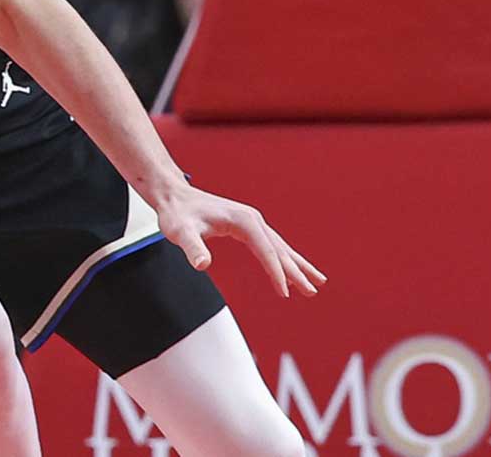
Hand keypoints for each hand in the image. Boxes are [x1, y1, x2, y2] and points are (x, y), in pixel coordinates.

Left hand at [151, 183, 325, 296]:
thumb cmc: (177, 214)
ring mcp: (252, 222)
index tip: (284, 292)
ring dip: (297, 265)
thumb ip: (192, 248)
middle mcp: (252, 219)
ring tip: (316, 282)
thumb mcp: (181, 232)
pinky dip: (284, 258)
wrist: (174, 196)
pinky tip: (292, 270)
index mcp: (243, 220)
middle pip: (279, 249)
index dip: (276, 273)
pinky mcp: (247, 226)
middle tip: (312, 291)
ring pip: (280, 247)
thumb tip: (202, 264)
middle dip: (296, 271)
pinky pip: (271, 245)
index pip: (266, 250)